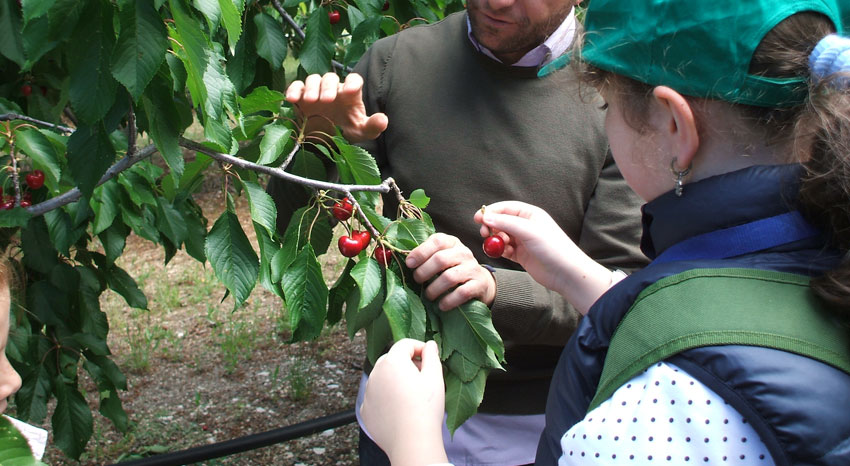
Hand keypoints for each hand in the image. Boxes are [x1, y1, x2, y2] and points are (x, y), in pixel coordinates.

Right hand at [285, 72, 388, 142]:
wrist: (325, 139)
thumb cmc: (346, 131)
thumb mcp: (361, 132)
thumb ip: (372, 126)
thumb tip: (383, 119)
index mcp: (350, 94)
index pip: (354, 80)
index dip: (353, 82)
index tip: (351, 91)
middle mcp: (333, 89)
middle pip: (331, 78)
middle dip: (328, 87)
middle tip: (327, 100)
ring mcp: (316, 91)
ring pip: (313, 79)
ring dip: (311, 88)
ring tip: (311, 101)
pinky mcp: (300, 97)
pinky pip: (296, 87)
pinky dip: (293, 90)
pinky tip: (291, 99)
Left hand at [360, 339, 447, 465]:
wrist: (412, 442)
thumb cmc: (425, 409)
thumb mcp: (434, 378)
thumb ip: (431, 356)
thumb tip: (430, 345)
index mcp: (392, 362)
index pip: (405, 344)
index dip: (419, 348)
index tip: (429, 359)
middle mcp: (375, 373)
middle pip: (392, 360)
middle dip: (406, 364)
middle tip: (423, 378)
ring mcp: (368, 392)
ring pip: (382, 378)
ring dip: (395, 380)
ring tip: (411, 396)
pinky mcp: (365, 409)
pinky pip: (376, 396)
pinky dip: (386, 398)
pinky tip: (399, 408)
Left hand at [405, 233, 496, 309]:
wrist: (481, 283)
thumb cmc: (453, 269)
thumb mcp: (442, 258)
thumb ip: (426, 257)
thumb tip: (405, 263)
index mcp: (452, 243)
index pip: (437, 241)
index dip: (421, 252)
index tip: (409, 264)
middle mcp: (464, 253)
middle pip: (440, 259)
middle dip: (424, 272)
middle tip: (417, 281)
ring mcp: (473, 268)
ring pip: (450, 277)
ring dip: (434, 289)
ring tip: (428, 295)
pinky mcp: (479, 284)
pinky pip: (462, 292)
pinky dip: (449, 300)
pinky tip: (441, 305)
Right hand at [474, 201, 613, 313]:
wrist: (565, 273)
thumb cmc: (552, 247)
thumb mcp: (528, 231)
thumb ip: (505, 223)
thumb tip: (485, 217)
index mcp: (530, 214)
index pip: (505, 208)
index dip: (491, 212)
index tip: (477, 218)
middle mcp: (526, 226)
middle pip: (501, 222)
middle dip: (491, 227)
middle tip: (484, 234)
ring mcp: (523, 241)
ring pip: (502, 237)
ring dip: (496, 240)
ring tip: (496, 246)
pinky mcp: (521, 255)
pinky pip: (505, 250)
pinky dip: (501, 251)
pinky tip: (503, 254)